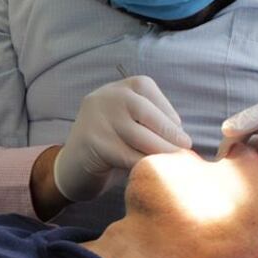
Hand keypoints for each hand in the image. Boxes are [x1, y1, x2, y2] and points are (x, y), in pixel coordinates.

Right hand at [53, 76, 191, 200]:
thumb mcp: (129, 123)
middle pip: (146, 113)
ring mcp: (96, 119)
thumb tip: (182, 136)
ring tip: (173, 163)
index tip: (178, 134)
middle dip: (169, 133)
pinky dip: (145, 164)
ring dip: (161, 152)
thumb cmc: (111, 146)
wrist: (72, 168)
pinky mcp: (94, 143)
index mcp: (117, 87)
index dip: (168, 113)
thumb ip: (151, 122)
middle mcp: (104, 97)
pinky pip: (128, 155)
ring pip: (139, 136)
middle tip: (185, 149)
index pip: (148, 91)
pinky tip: (151, 171)